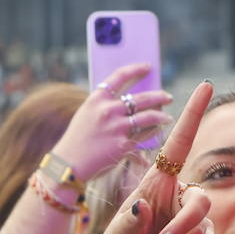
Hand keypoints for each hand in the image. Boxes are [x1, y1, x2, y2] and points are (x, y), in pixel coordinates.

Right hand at [52, 64, 172, 179]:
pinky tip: (157, 136)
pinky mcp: (123, 145)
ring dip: (162, 117)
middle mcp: (108, 110)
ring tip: (167, 118)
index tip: (148, 67)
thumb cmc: (76, 141)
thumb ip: (104, 107)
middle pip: (141, 98)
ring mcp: (117, 128)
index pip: (120, 76)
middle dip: (159, 96)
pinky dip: (152, 137)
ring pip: (149, 117)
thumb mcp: (86, 116)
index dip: (136, 69)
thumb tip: (130, 103)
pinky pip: (145, 137)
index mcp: (96, 99)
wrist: (67, 166)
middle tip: (167, 97)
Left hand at [100, 81, 216, 233]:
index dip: (193, 114)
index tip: (206, 84)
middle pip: (200, 201)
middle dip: (182, 226)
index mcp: (157, 181)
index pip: (180, 142)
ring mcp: (194, 214)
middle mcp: (180, 193)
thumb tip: (139, 207)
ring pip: (202, 228)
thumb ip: (128, 222)